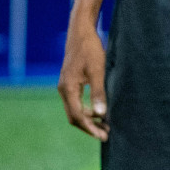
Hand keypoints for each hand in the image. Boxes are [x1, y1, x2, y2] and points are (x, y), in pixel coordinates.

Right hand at [58, 20, 108, 139]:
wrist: (81, 33)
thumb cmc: (90, 49)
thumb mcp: (98, 71)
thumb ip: (99, 92)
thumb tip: (101, 114)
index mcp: (68, 89)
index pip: (78, 116)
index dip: (90, 128)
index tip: (103, 136)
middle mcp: (63, 90)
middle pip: (74, 116)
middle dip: (89, 127)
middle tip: (106, 135)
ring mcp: (65, 86)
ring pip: (74, 110)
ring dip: (88, 119)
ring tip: (105, 125)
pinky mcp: (70, 82)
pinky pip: (76, 102)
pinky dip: (87, 110)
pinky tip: (100, 111)